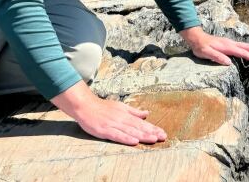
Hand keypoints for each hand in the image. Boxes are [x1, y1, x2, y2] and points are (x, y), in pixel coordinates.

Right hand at [51, 81, 166, 145]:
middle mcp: (121, 119)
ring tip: (153, 139)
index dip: (152, 128)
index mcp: (125, 114)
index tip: (163, 133)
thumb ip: (134, 111)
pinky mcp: (104, 130)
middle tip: (163, 137)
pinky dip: (126, 138)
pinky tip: (134, 141)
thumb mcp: (120, 107)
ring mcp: (113, 124)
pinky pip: (117, 135)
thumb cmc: (103, 107)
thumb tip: (147, 113)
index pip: (141, 122)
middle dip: (151, 132)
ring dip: (142, 135)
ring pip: (130, 131)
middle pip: (138, 127)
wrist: (85, 106)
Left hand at [180, 26, 248, 65]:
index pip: (243, 53)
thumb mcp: (206, 53)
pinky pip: (242, 47)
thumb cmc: (200, 47)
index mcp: (227, 47)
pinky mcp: (228, 44)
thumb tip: (229, 63)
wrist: (196, 38)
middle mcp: (231, 43)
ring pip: (246, 46)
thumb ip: (217, 57)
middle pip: (248, 47)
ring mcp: (230, 43)